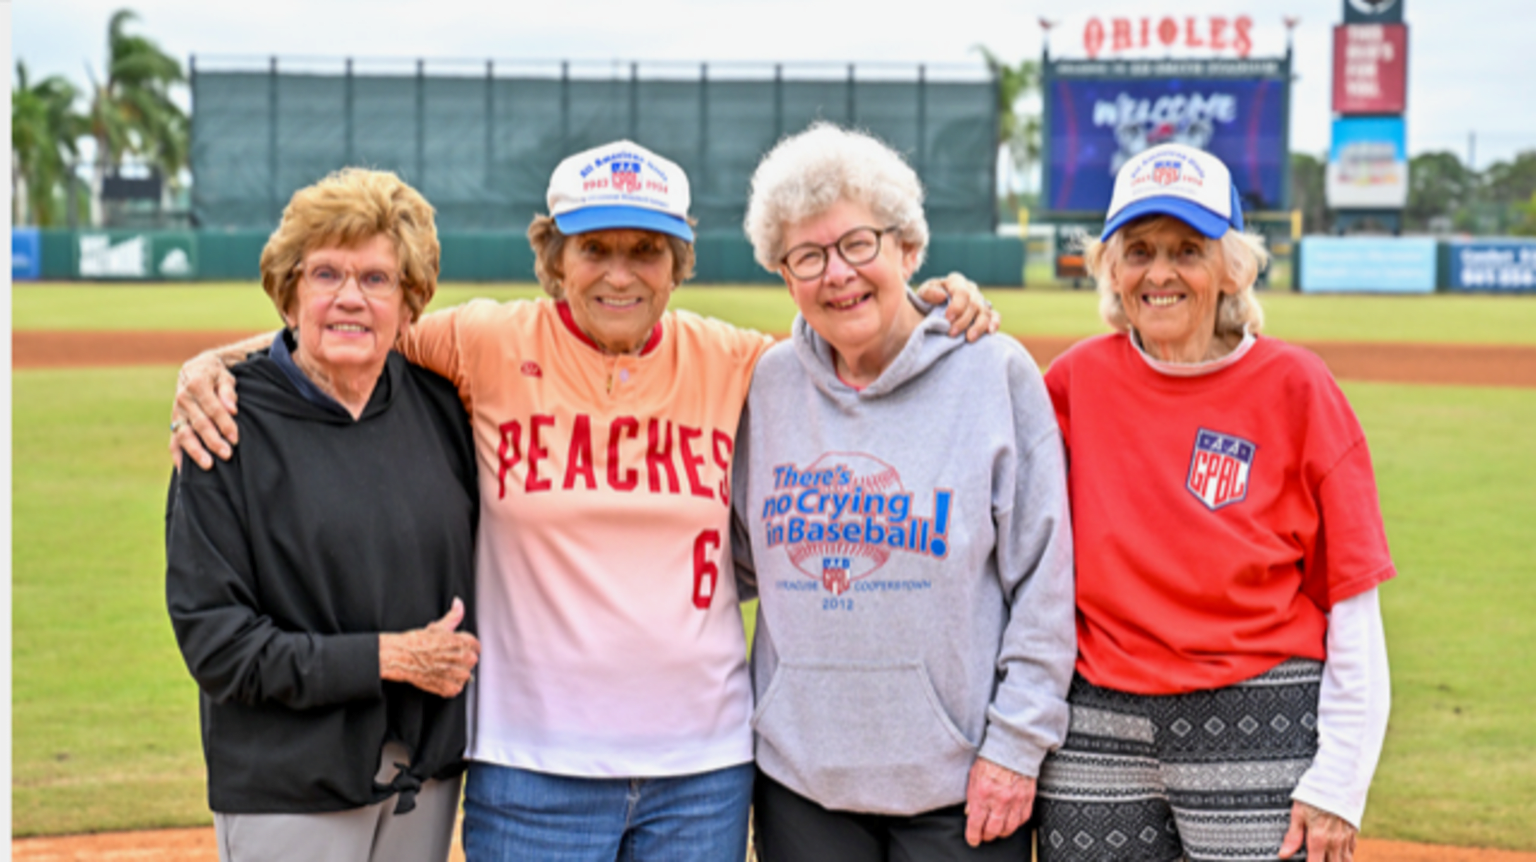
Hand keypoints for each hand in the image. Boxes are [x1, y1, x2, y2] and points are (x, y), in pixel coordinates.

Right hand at [171, 351, 239, 470]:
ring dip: (195, 451)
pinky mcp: (175, 422)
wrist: (196, 370)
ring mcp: (177, 412)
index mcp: (196, 385)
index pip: (213, 408)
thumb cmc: (216, 375)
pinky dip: (178, 454)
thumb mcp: (225, 376)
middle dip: (213, 440)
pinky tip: (184, 469)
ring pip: (184, 434)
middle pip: (199, 423)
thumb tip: (232, 408)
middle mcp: (183, 399)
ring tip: (208, 465)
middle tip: (227, 454)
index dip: (224, 423)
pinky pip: (173, 440)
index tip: (235, 438)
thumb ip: (228, 391)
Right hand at [379, 598, 480, 698]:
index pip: (476, 645)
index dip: (467, 646)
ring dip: (457, 673)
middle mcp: (460, 658)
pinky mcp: (447, 687)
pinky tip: (441, 678)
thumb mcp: (437, 627)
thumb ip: (453, 616)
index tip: (460, 648)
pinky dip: (450, 686)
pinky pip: (457, 688)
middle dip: (462, 659)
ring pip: (466, 675)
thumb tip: (459, 603)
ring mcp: (454, 674)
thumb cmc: (416, 642)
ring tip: (444, 668)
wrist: (400, 657)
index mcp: (460, 642)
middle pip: (472, 660)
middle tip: (448, 658)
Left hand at [914, 272, 1000, 341]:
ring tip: (969, 338)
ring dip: (979, 326)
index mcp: (955, 282)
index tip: (948, 319)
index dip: (957, 306)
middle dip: (963, 321)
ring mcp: (980, 301)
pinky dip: (994, 324)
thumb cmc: (926, 301)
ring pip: (985, 312)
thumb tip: (942, 296)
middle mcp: (971, 289)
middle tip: (952, 334)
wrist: (930, 312)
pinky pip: (995, 316)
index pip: (962, 292)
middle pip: (974, 304)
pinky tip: (990, 332)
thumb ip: (928, 293)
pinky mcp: (986, 313)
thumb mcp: (922, 295)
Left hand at [963, 757, 1035, 846]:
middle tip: (984, 835)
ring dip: (1001, 832)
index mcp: (983, 794)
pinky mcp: (1027, 798)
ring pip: (1009, 828)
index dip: (973, 836)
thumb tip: (970, 811)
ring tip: (997, 831)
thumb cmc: (992, 758)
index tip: (973, 839)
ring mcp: (1015, 801)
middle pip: (993, 830)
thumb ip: (971, 796)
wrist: (1012, 747)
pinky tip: (1011, 822)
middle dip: (987, 836)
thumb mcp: (973, 776)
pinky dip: (1016, 824)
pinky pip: (1023, 819)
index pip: (976, 824)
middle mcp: (999, 800)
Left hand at [1278, 801, 1356, 861]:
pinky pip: (1351, 851)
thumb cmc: (1316, 795)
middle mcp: (1334, 842)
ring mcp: (1345, 838)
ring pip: (1344, 861)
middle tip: (1316, 859)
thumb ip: (1293, 836)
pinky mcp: (1353, 832)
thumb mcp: (1298, 813)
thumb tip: (1284, 854)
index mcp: (1319, 839)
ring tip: (1327, 859)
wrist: (1339, 782)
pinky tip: (1340, 856)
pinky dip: (1346, 857)